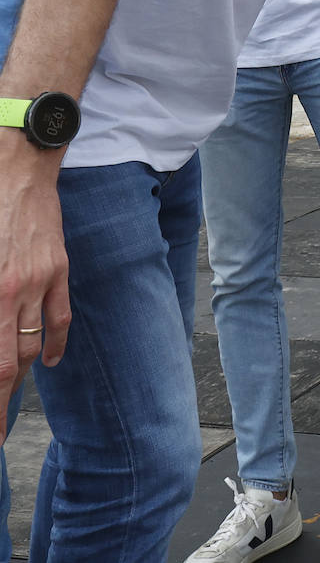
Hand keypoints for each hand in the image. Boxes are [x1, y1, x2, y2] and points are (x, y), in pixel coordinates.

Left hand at [0, 140, 71, 439]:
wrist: (14, 166)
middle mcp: (8, 292)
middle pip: (4, 365)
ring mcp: (37, 281)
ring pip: (29, 345)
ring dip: (18, 380)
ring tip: (5, 409)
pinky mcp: (56, 268)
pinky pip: (60, 316)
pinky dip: (54, 344)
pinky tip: (50, 362)